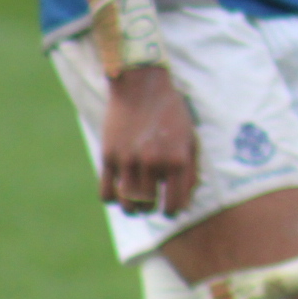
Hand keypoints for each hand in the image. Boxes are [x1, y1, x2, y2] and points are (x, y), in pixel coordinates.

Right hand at [98, 65, 198, 215]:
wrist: (142, 87)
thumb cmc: (171, 113)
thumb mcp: (190, 138)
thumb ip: (191, 169)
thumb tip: (187, 199)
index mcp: (178, 159)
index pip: (175, 203)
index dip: (173, 211)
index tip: (170, 210)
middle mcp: (153, 162)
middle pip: (149, 205)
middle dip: (152, 209)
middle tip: (152, 205)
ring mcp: (129, 160)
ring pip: (127, 203)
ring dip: (132, 209)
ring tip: (136, 206)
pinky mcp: (108, 156)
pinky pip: (106, 193)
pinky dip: (112, 199)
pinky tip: (119, 193)